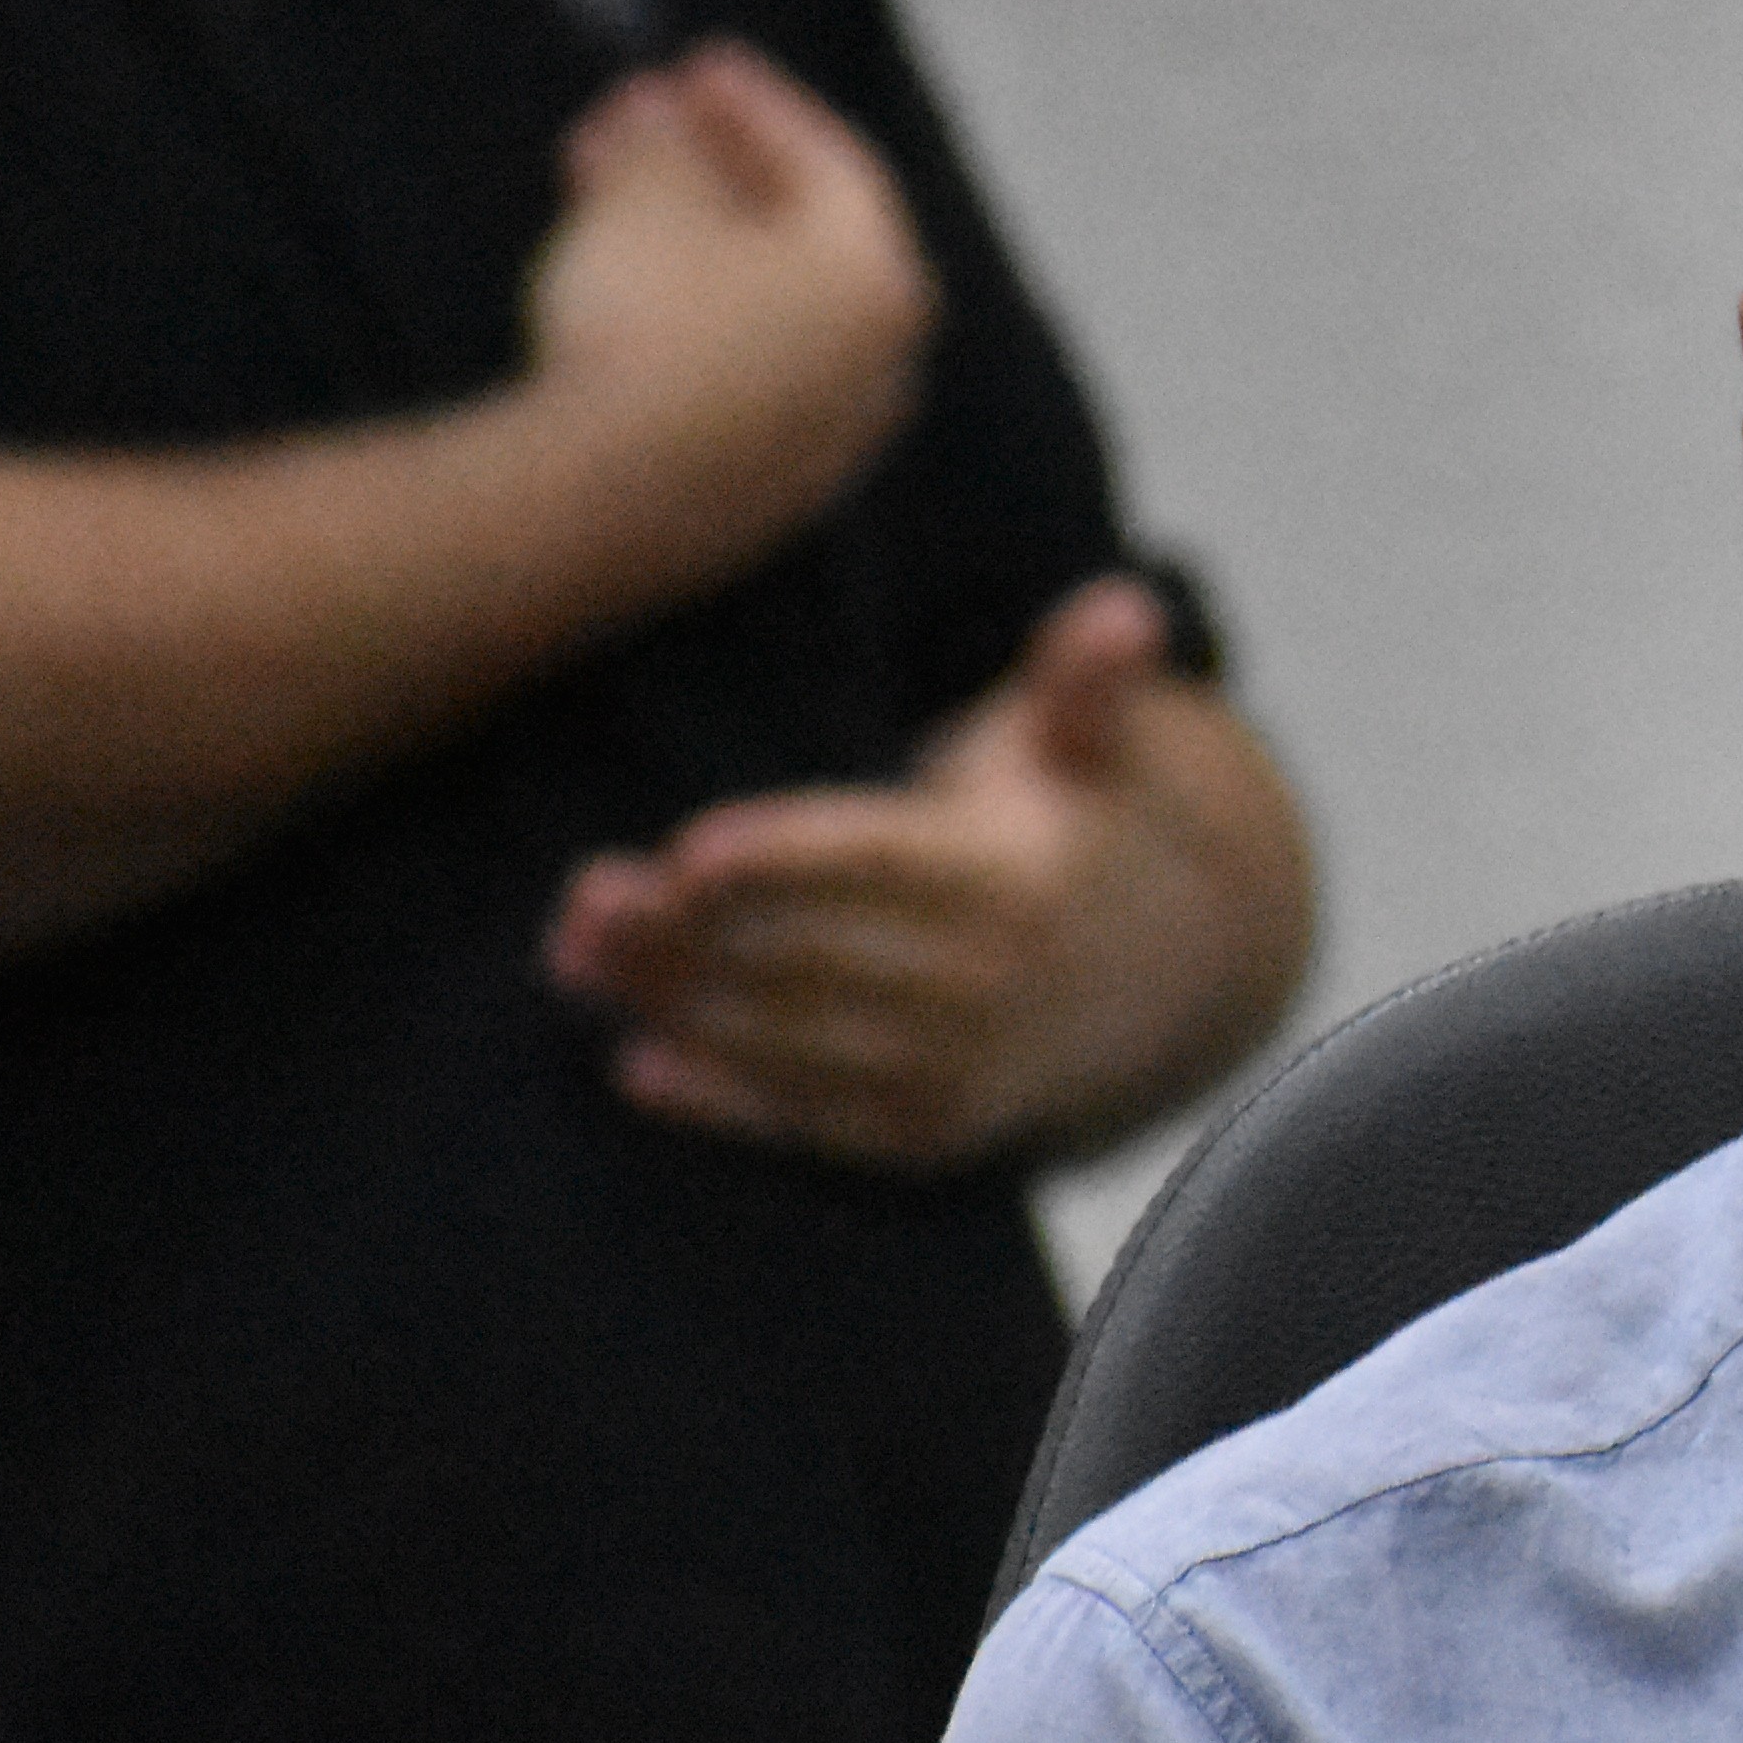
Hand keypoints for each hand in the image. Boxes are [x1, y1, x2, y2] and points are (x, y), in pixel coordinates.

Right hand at [518, 40, 936, 600]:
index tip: (696, 63)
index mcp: (880, 277)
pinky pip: (740, 375)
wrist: (605, 498)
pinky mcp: (771, 493)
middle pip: (797, 235)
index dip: (756, 103)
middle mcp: (880, 361)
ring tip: (599, 188)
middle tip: (636, 121)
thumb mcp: (642, 196)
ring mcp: (831, 437)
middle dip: (710, 167)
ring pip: (761, 306)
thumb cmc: (642, 325)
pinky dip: (691, 318)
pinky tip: (618, 289)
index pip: (830, 162)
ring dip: (688, 237)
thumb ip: (659, 138)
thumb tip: (654, 116)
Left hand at [540, 575, 1309, 1171]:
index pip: (883, 862)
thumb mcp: (1087, 744)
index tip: (689, 852)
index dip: (786, 858)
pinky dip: (725, 1103)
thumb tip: (1124, 611)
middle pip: (813, 952)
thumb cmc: (1074, 826)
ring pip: (794, 1039)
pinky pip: (813, 1121)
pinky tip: (639, 1067)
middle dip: (686, 933)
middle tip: (583, 902)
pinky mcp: (931, 1132)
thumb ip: (1083, 679)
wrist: (1164, 980)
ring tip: (578, 961)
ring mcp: (961, 1067)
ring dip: (677, 1005)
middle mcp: (990, 982)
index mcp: (1014, 876)